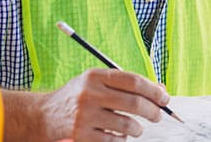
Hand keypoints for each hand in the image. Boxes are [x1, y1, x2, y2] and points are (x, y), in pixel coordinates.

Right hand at [37, 69, 169, 140]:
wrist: (44, 115)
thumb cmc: (80, 96)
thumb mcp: (99, 82)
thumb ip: (128, 84)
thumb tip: (162, 90)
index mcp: (96, 76)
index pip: (134, 81)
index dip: (154, 91)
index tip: (165, 98)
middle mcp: (89, 93)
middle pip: (134, 103)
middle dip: (153, 111)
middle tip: (158, 115)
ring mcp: (84, 115)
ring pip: (127, 125)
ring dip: (138, 129)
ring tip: (137, 128)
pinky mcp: (81, 135)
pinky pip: (113, 140)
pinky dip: (122, 139)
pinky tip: (119, 134)